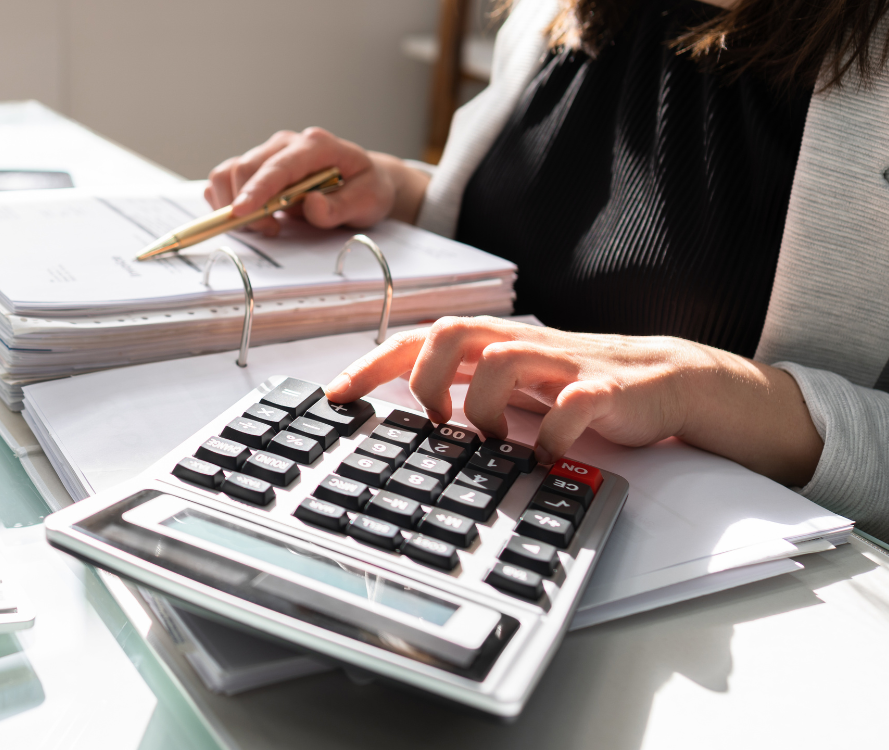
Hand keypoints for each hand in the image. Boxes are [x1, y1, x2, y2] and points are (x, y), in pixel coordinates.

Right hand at [204, 127, 429, 234]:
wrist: (365, 181)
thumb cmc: (367, 188)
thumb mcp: (368, 201)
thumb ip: (340, 207)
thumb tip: (312, 206)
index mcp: (316, 146)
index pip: (278, 166)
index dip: (256, 190)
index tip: (241, 213)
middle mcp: (287, 143)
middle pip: (245, 167)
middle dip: (245, 205)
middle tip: (270, 230)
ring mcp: (270, 153)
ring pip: (229, 172)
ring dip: (233, 203)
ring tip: (266, 224)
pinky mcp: (259, 167)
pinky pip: (226, 179)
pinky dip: (227, 200)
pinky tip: (253, 215)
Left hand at [324, 316, 823, 485]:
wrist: (664, 380)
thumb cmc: (578, 385)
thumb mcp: (512, 385)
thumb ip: (466, 387)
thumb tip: (406, 411)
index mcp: (494, 345)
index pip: (421, 339)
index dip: (374, 363)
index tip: (336, 395)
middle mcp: (521, 346)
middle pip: (453, 332)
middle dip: (425, 376)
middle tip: (432, 419)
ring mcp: (563, 364)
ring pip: (504, 360)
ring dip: (484, 408)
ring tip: (491, 442)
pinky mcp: (605, 389)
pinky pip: (574, 404)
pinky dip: (554, 435)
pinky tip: (548, 458)